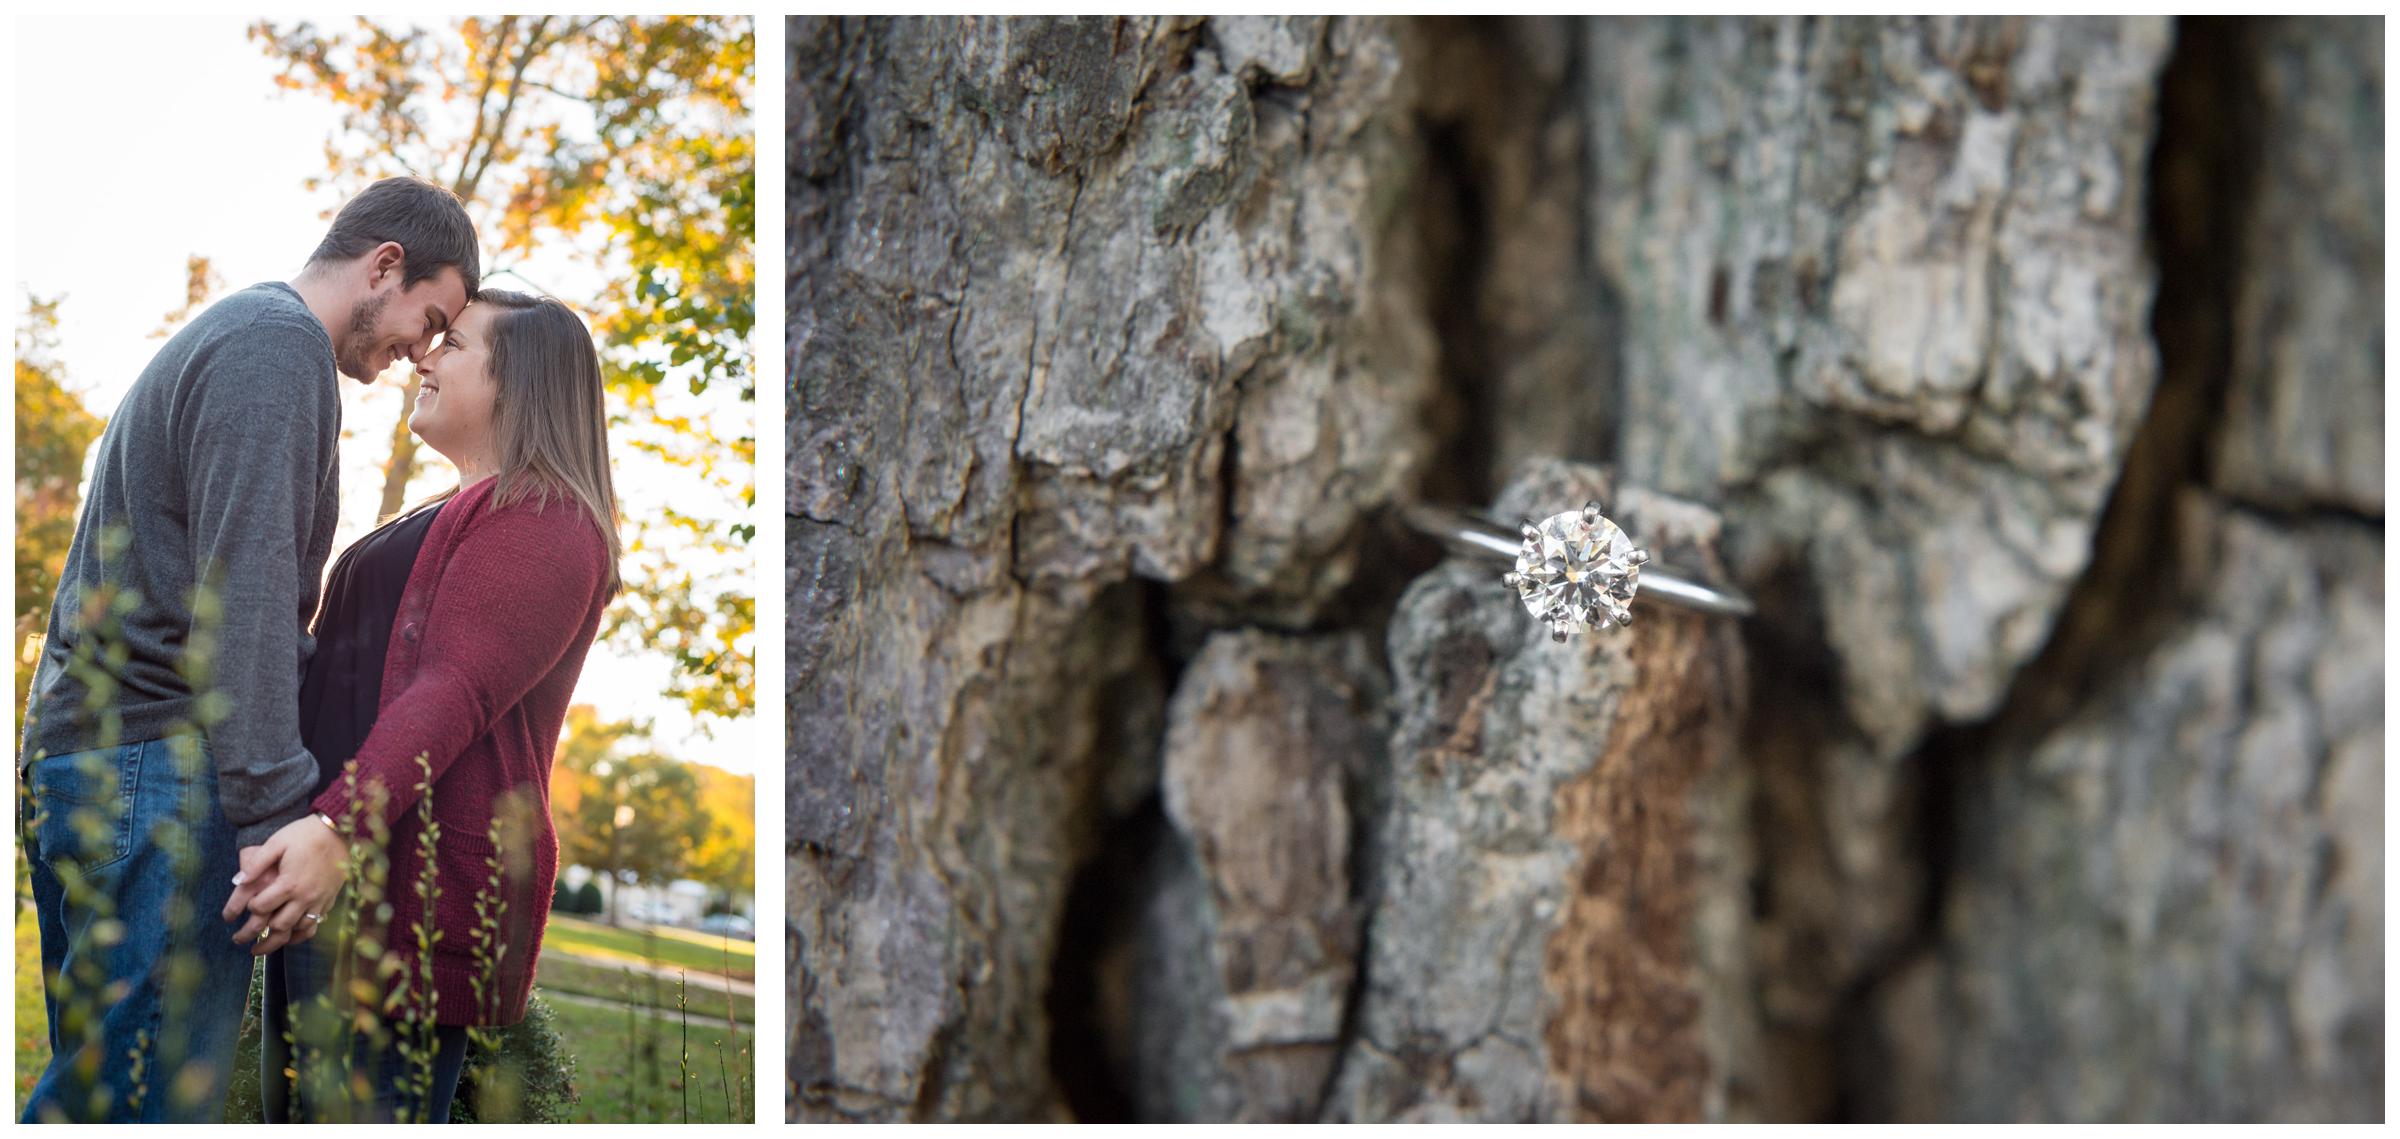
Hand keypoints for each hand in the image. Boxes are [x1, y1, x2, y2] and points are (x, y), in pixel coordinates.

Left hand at [228, 816, 348, 955]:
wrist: (340, 831)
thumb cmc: (305, 835)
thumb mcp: (277, 842)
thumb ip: (257, 863)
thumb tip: (237, 881)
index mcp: (289, 883)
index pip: (261, 907)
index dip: (249, 908)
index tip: (245, 905)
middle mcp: (305, 897)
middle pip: (278, 926)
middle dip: (255, 935)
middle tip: (239, 939)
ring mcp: (319, 901)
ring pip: (296, 930)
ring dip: (276, 942)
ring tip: (259, 949)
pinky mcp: (328, 901)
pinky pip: (314, 926)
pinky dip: (300, 935)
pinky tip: (288, 938)